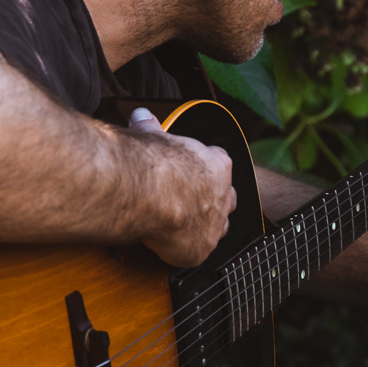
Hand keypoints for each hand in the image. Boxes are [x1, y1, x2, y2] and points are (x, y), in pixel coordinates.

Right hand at [129, 107, 235, 266]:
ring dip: (205, 225)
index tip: (189, 168)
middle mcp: (223, 195)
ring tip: (184, 225)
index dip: (204, 167)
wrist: (150, 191)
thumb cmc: (152, 161)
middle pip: (226, 197)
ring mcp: (215, 224)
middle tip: (191, 199)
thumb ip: (151, 127)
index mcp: (217, 164)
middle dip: (212, 198)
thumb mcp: (153, 136)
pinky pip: (198, 251)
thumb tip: (142, 115)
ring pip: (219, 226)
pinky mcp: (201, 249)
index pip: (219, 163)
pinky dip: (185, 249)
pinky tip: (169, 245)